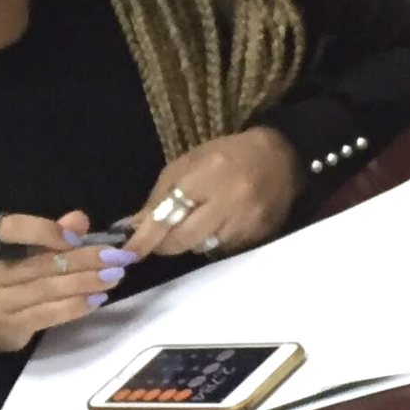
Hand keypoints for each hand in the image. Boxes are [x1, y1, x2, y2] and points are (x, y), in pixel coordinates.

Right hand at [0, 210, 140, 353]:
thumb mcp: (12, 251)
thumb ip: (45, 234)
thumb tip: (80, 220)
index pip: (12, 229)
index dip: (46, 231)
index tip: (78, 236)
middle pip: (39, 263)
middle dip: (83, 258)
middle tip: (116, 256)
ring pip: (49, 289)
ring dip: (86, 282)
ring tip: (114, 275)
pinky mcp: (9, 326)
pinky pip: (50, 314)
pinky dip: (76, 305)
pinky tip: (97, 298)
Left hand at [123, 127, 302, 259]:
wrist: (280, 158)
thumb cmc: (226, 156)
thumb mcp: (188, 164)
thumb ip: (160, 196)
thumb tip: (135, 226)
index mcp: (205, 176)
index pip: (168, 214)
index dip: (146, 237)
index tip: (129, 252)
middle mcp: (227, 201)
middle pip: (183, 239)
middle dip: (165, 244)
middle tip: (159, 238)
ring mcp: (245, 222)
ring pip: (202, 247)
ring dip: (192, 240)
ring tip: (199, 219)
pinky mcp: (258, 236)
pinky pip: (224, 249)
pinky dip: (214, 241)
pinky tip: (220, 223)